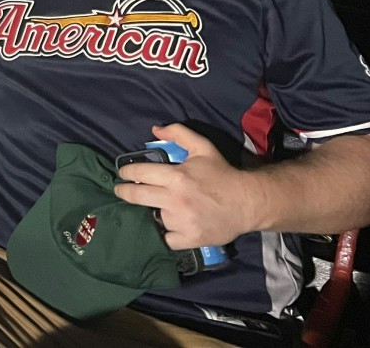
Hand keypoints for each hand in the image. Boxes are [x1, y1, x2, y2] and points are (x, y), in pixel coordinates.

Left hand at [114, 123, 253, 248]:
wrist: (248, 203)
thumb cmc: (222, 174)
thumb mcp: (202, 147)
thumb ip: (178, 133)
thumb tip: (154, 129)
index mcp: (175, 176)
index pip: (139, 174)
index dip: (126, 173)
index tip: (122, 175)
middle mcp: (175, 199)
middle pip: (136, 196)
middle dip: (124, 192)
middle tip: (121, 191)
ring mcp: (181, 221)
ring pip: (155, 217)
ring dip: (156, 212)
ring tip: (162, 208)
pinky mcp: (190, 239)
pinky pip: (168, 239)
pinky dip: (168, 233)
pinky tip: (172, 226)